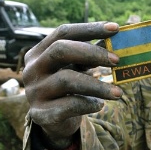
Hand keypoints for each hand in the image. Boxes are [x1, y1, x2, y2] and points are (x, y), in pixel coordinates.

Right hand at [23, 21, 122, 148]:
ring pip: (67, 80)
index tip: (115, 28)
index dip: (89, 28)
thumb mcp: (77, 68)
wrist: (54, 121)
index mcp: (39, 52)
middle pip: (60, 50)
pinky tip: (100, 105)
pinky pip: (68, 105)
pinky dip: (88, 104)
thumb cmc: (69, 88)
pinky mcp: (41, 113)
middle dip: (92, 53)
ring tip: (118, 92)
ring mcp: (34, 91)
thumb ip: (90, 56)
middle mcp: (32, 69)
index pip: (63, 32)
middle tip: (117, 60)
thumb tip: (116, 42)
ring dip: (97, 85)